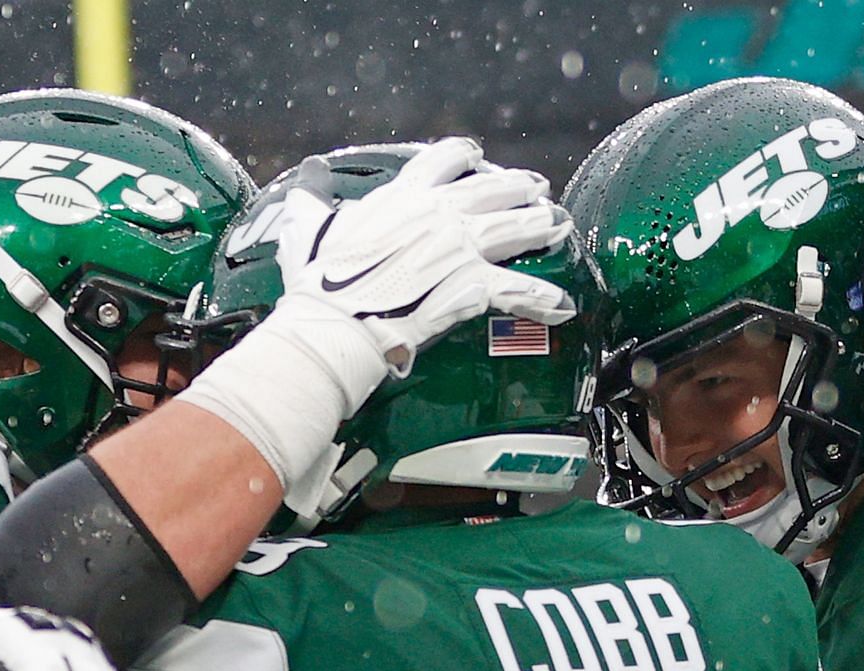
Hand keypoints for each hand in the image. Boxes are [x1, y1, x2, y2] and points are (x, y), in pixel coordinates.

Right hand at [274, 136, 576, 376]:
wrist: (338, 322)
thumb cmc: (321, 283)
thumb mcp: (311, 232)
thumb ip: (313, 210)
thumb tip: (300, 196)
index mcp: (404, 196)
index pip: (443, 159)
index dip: (464, 155)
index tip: (477, 156)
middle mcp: (438, 213)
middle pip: (492, 189)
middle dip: (518, 187)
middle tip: (537, 188)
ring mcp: (459, 246)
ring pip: (514, 229)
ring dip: (540, 226)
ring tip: (558, 226)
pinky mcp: (472, 284)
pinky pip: (518, 290)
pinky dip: (543, 299)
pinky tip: (563, 306)